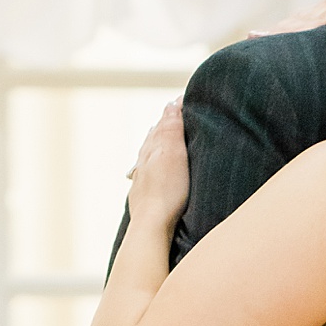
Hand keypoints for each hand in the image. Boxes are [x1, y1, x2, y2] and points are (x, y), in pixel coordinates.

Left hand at [127, 99, 188, 228]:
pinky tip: (149, 167)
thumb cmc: (166, 192)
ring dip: (155, 141)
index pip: (165, 122)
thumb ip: (171, 128)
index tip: (183, 100)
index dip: (174, 111)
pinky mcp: (142, 195)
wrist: (151, 225)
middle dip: (164, 124)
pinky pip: (145, 171)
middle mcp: (145, 160)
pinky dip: (150, 162)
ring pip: (147, 153)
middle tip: (173, 112)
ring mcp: (142, 178)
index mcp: (153, 148)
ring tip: (159, 134)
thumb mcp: (174, 154)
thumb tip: (171, 104)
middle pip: (154, 136)